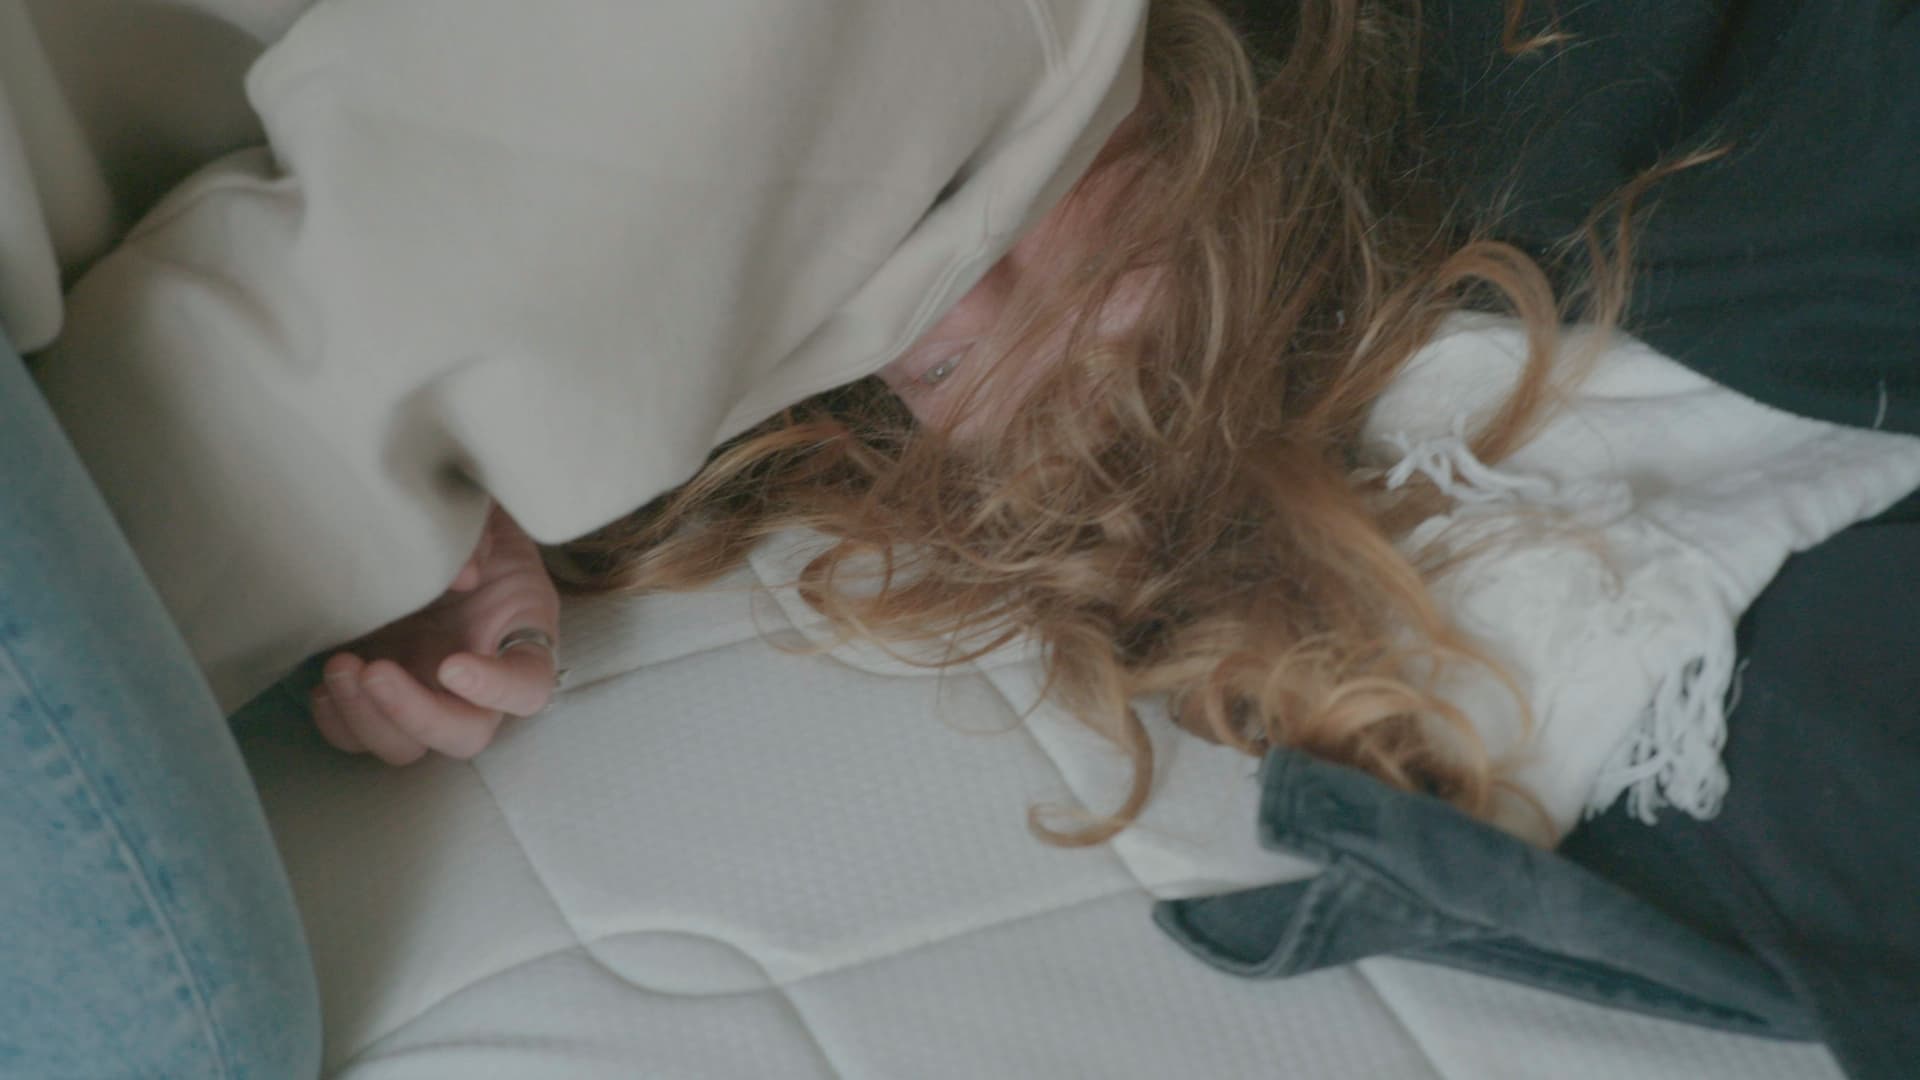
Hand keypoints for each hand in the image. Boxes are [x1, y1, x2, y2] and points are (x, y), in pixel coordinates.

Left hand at [309, 502, 560, 763]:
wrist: (418, 517)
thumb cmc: (461, 512)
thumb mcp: (483, 508)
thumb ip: (479, 534)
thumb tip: (460, 576)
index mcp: (518, 629)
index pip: (528, 686)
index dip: (496, 689)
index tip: (453, 665)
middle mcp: (476, 675)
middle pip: (464, 735)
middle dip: (415, 715)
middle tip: (375, 671)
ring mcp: (425, 689)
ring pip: (407, 747)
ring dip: (368, 719)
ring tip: (341, 666)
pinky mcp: (379, 689)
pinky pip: (360, 734)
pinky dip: (339, 722)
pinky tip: (324, 685)